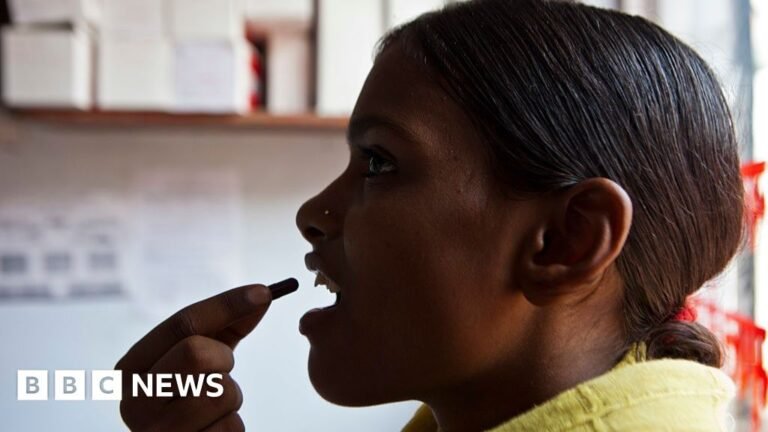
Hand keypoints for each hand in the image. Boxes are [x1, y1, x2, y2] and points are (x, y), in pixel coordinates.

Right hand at [115, 283, 273, 431]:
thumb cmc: (191, 397)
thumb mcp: (200, 357)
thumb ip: (226, 324)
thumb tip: (262, 294)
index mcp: (132, 368)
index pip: (181, 323)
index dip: (226, 304)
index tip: (264, 292)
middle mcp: (134, 400)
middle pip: (196, 352)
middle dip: (223, 358)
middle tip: (222, 368)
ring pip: (220, 392)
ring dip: (231, 396)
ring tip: (214, 407)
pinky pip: (230, 427)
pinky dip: (232, 425)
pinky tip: (214, 429)